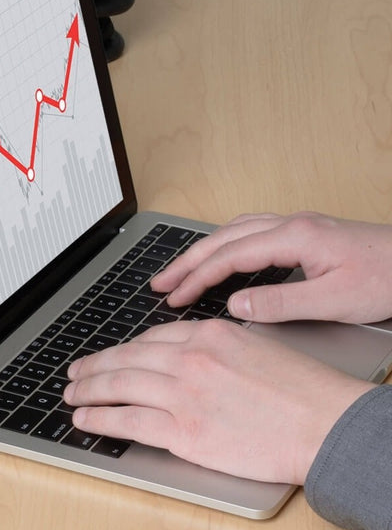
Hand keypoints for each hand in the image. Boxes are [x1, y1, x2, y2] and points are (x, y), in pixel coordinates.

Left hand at [64, 320, 373, 483]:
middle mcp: (190, 360)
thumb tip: (188, 357)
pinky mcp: (182, 431)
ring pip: (119, 386)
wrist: (326, 425)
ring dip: (88, 390)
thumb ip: (217, 349)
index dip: (122, 350)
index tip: (110, 356)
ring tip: (72, 394)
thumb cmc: (303, 392)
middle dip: (94, 366)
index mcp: (210, 335)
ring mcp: (183, 395)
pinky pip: (127, 420)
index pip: (150, 338)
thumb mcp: (257, 348)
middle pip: (126, 358)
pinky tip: (85, 418)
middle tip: (75, 373)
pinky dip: (100, 418)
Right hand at [152, 212, 391, 323]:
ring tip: (180, 271)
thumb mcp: (332, 301)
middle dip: (188, 261)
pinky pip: (252, 232)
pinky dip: (226, 245)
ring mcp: (298, 226)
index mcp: (294, 237)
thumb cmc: (387, 279)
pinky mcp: (306, 234)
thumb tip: (235, 305)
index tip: (174, 297)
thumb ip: (280, 302)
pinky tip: (222, 257)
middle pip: (224, 238)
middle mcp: (292, 225)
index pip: (229, 256)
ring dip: (204, 251)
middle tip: (160, 283)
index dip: (197, 278)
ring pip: (235, 231)